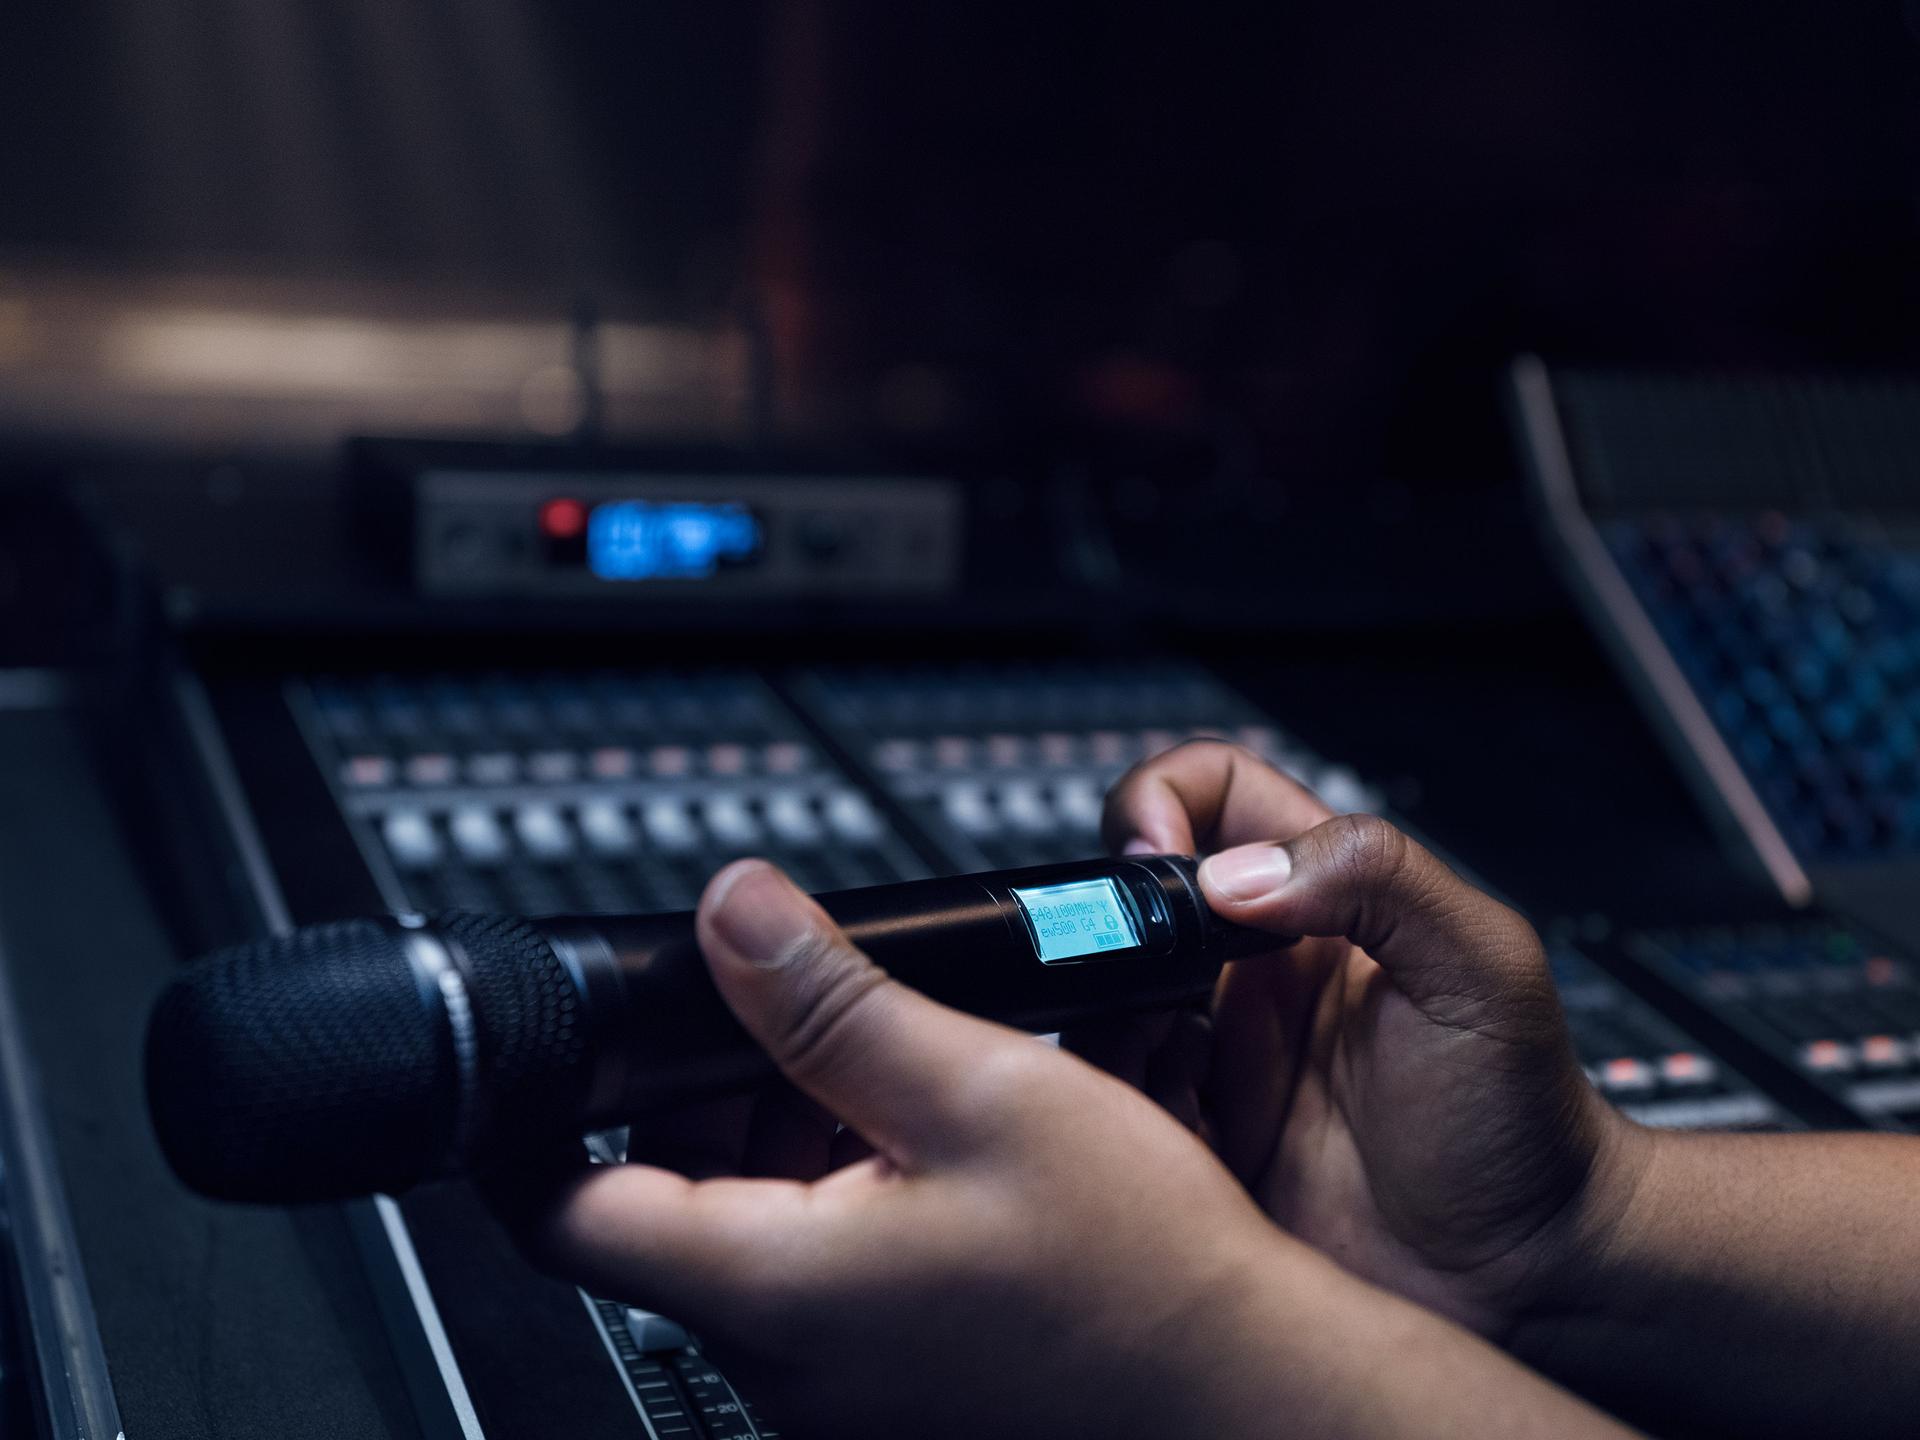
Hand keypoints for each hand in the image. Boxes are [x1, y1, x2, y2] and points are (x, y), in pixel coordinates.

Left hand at [488, 859, 1315, 1438]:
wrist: (1243, 1389)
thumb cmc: (1138, 1273)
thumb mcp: (978, 1090)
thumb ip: (833, 1002)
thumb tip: (733, 918)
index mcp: (772, 1287)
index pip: (566, 1211)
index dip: (529, 1123)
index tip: (537, 1059)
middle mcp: (782, 1359)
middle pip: (661, 1208)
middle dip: (700, 1100)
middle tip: (779, 1018)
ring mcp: (834, 1388)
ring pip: (744, 1238)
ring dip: (780, 1143)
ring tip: (879, 1075)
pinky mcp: (886, 1389)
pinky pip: (812, 1281)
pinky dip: (835, 1198)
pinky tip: (921, 1150)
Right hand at [1091, 741, 1647, 1337]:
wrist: (1524, 1277)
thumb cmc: (1524, 1116)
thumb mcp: (1480, 966)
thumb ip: (1377, 878)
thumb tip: (1236, 877)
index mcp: (1318, 900)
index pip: (1210, 795)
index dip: (1162, 801)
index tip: (1154, 858)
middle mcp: (1253, 969)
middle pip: (1130, 905)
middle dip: (1110, 936)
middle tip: (1145, 995)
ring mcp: (1219, 1056)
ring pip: (1105, 1009)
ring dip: (1112, 1035)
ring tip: (1173, 1078)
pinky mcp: (1197, 1141)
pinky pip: (1117, 1110)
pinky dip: (1122, 1117)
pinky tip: (1180, 1141)